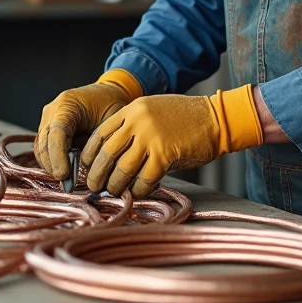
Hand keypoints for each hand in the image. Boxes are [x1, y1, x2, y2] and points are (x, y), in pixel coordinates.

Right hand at [34, 70, 141, 179]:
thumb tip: (92, 170)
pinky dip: (52, 161)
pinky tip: (65, 172)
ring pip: (40, 148)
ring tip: (66, 181)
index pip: (57, 132)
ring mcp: (48, 119)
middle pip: (44, 142)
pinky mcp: (49, 128)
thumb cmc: (112, 103)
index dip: (58, 156)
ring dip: (51, 166)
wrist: (109, 91)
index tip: (64, 175)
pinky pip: (45, 148)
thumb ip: (100, 142)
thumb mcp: (111, 120)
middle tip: (66, 184)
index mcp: (67, 104)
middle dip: (53, 165)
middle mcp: (52, 110)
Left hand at [81, 84, 263, 197]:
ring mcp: (151, 137)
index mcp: (132, 110)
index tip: (85, 167)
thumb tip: (113, 155)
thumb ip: (132, 127)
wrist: (215, 119)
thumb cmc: (185, 119)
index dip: (89, 154)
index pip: (100, 134)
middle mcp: (137, 121)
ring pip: (122, 169)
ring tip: (114, 192)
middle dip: (97, 174)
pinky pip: (144, 179)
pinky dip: (139, 189)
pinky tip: (138, 192)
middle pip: (106, 153)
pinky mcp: (165, 154)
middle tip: (94, 186)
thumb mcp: (152, 111)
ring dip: (116, 185)